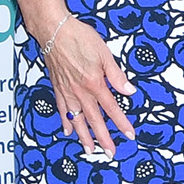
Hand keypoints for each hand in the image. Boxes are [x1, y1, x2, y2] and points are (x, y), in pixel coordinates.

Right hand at [44, 15, 135, 157]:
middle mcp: (80, 91)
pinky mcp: (58, 88)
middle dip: (103, 138)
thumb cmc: (78, 37)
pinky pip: (62, 110)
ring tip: (89, 149)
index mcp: (94, 83)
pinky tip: (68, 130)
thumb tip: (129, 90)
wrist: (54, 31)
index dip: (121, 123)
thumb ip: (116, 75)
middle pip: (95, 120)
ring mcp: (68, 91)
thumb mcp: (104, 53)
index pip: (112, 108)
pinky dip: (66, 122)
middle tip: (110, 152)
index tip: (129, 135)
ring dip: (84, 137)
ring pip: (77, 120)